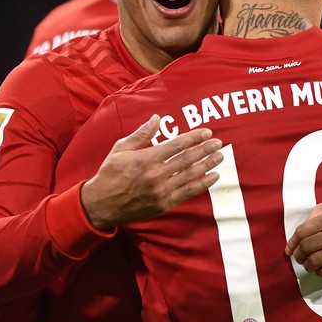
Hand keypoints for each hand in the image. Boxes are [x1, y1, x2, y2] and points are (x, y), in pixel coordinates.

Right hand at [81, 115, 222, 228]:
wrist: (101, 204)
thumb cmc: (110, 173)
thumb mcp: (120, 149)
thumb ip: (141, 134)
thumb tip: (157, 117)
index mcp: (146, 158)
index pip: (177, 145)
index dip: (195, 138)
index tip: (208, 132)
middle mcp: (156, 174)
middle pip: (187, 159)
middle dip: (205, 149)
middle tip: (219, 143)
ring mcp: (161, 190)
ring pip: (191, 175)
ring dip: (208, 164)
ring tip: (220, 156)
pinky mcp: (164, 204)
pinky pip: (188, 192)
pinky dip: (203, 184)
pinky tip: (214, 176)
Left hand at [285, 204, 321, 277]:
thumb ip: (310, 220)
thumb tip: (292, 243)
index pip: (302, 232)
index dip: (292, 243)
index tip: (290, 249)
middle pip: (306, 247)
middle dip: (298, 255)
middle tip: (299, 257)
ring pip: (315, 261)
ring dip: (307, 265)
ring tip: (308, 263)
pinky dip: (319, 272)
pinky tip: (320, 268)